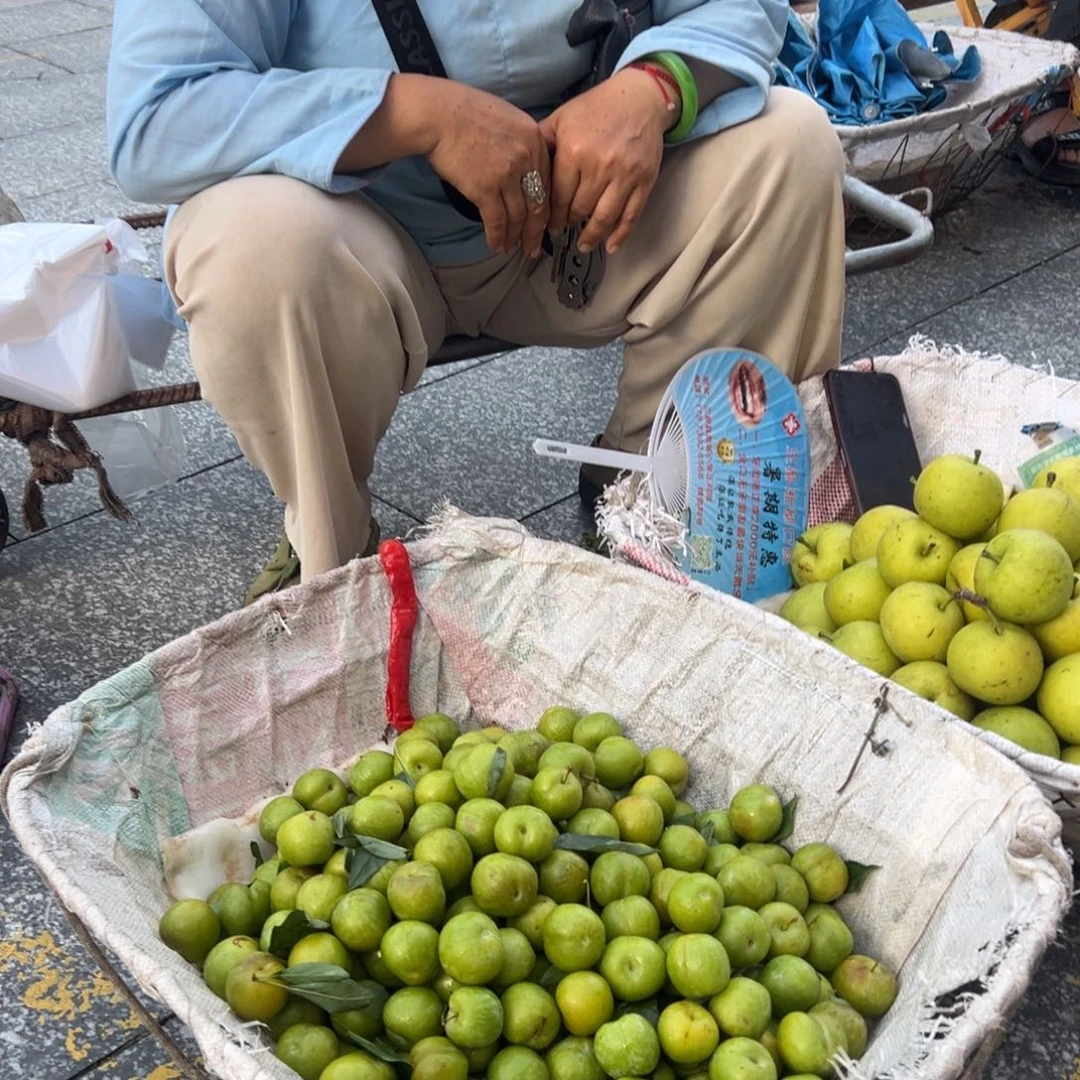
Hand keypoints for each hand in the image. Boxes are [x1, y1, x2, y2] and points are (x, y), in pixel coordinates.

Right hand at [425, 82, 550, 256]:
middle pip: (538, 204)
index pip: (548, 181)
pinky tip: (496, 245)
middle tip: (533, 246)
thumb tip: (522, 169)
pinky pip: (497, 221)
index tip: (542, 221)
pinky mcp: (486, 188)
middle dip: (536, 231)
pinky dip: (497, 237)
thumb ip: (521, 143)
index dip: (545, 206)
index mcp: (534, 139)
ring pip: (519, 216)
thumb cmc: (463, 111)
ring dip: (515, 237)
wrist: (437, 113)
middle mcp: (526, 158)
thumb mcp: (507, 118)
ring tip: (512, 248)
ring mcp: (507, 174)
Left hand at [539, 68, 671, 254]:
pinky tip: (610, 246)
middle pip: (579, 210)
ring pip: (603, 218)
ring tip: (583, 245)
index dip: (552, 215)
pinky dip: (620, 235)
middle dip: (569, 223)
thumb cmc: (597, 108)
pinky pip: (630, 215)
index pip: (558, 196)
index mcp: (574, 151)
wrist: (640, 98)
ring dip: (591, 237)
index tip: (548, 224)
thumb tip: (522, 169)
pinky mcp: (644, 181)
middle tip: (563, 231)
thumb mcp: (563, 118)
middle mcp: (599, 165)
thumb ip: (542, 143)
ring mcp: (624, 175)